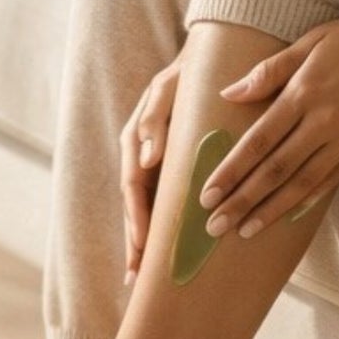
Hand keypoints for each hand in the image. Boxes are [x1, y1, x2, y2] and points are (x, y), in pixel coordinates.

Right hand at [120, 52, 184, 281]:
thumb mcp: (170, 88)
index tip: (141, 248)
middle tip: (137, 278)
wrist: (205, 60)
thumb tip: (147, 159)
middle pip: (134, 206)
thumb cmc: (189, 73)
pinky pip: (161, 201)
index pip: (133, 187)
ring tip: (143, 277)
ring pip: (146, 209)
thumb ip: (156, 119)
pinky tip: (162, 251)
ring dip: (144, 242)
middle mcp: (142, 155)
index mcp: (137, 138)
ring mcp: (154, 163)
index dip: (136, 219)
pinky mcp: (168, 167)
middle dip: (135, 242)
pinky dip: (159, 227)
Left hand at [198, 5, 338, 240]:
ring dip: (270, 210)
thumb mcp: (311, 41)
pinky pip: (332, 180)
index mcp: (304, 93)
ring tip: (244, 231)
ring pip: (302, 183)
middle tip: (214, 225)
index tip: (206, 194)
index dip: (230, 170)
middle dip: (242, 200)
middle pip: (275, 170)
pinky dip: (307, 200)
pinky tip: (286, 215)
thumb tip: (229, 94)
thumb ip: (270, 71)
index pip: (258, 141)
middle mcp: (324, 122)